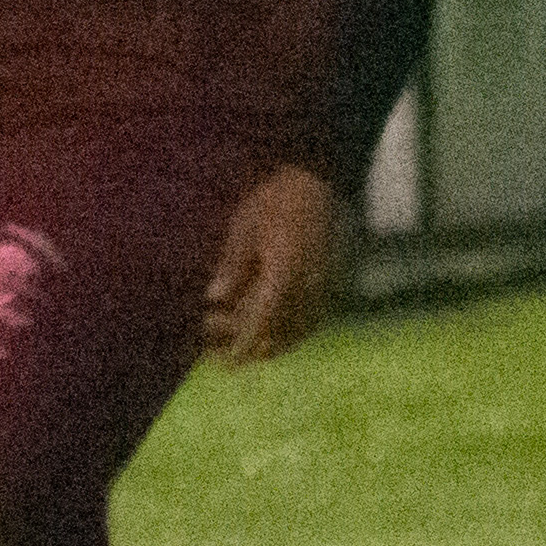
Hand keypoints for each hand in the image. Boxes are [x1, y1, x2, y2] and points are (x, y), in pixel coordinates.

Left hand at [203, 163, 346, 362]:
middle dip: (248, 346)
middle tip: (218, 345)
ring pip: (297, 332)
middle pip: (279, 333)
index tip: (224, 363)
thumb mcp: (245, 227)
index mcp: (286, 271)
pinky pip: (311, 322)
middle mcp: (309, 285)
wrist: (317, 182)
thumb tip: (215, 298)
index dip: (243, 347)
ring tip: (240, 346)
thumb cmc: (275, 200)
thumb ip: (233, 264)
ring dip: (268, 344)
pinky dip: (289, 335)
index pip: (263, 323)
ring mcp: (323, 287)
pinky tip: (270, 337)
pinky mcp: (329, 285)